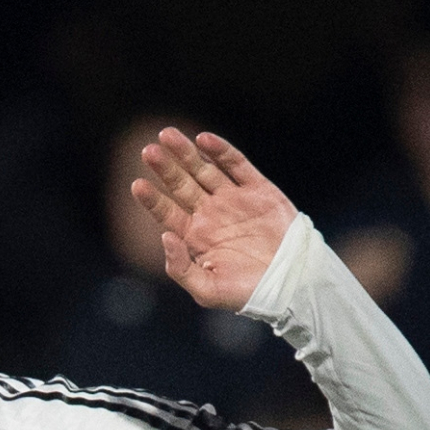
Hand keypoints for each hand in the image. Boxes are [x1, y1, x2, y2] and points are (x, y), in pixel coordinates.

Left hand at [132, 129, 295, 312]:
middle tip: (148, 151)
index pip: (166, 213)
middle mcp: (210, 214)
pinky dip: (221, 152)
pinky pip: (237, 165)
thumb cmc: (246, 293)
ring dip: (186, 154)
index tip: (137, 185)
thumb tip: (165, 236)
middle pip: (181, 186)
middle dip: (165, 168)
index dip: (152, 199)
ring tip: (166, 136)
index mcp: (194, 237)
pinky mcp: (258, 190)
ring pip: (205, 171)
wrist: (292, 283)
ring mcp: (233, 200)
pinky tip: (204, 140)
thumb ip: (180, 267)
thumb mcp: (206, 290)